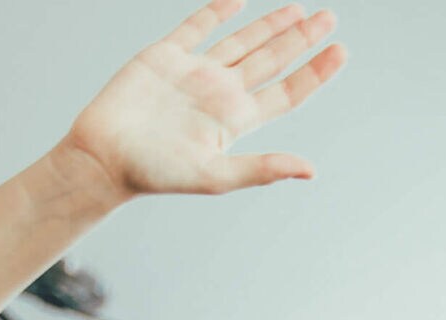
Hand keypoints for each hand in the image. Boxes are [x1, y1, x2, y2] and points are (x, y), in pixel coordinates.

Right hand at [59, 1, 345, 202]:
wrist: (103, 156)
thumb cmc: (156, 173)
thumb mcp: (215, 176)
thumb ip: (263, 169)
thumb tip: (310, 170)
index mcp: (236, 121)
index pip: (286, 92)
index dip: (315, 73)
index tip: (341, 52)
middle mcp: (221, 94)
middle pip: (271, 61)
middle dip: (301, 40)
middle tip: (330, 18)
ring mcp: (195, 72)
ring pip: (242, 41)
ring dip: (270, 24)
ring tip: (300, 10)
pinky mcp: (166, 55)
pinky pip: (198, 25)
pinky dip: (218, 10)